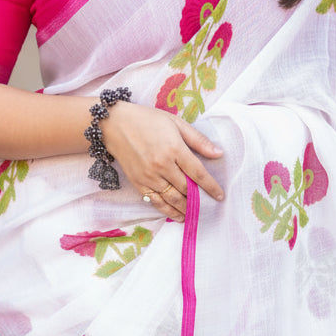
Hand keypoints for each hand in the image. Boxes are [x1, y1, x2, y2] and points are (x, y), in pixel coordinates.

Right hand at [101, 101, 223, 221]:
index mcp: (174, 149)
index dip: (211, 186)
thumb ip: (198, 140)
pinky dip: (168, 211)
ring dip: (185, 209)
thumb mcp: (176, 123)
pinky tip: (178, 215)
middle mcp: (162, 165)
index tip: (220, 195)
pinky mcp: (138, 183)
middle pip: (186, 189)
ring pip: (172, 199)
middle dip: (199, 199)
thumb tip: (219, 153)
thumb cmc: (147, 120)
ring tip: (195, 215)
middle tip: (209, 207)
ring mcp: (149, 176)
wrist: (115, 124)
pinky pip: (156, 202)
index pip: (198, 173)